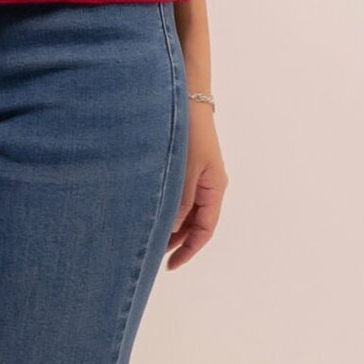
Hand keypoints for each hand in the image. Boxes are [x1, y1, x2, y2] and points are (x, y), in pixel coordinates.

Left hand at [165, 103, 225, 268]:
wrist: (185, 96)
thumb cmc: (189, 131)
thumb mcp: (184, 170)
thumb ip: (180, 202)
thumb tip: (173, 229)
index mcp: (214, 188)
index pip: (205, 230)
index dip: (188, 250)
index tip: (169, 266)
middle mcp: (208, 185)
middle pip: (195, 223)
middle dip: (177, 241)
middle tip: (152, 257)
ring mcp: (198, 175)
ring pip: (186, 211)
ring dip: (170, 226)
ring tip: (149, 239)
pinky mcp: (186, 166)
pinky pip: (179, 196)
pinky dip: (167, 208)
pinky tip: (150, 213)